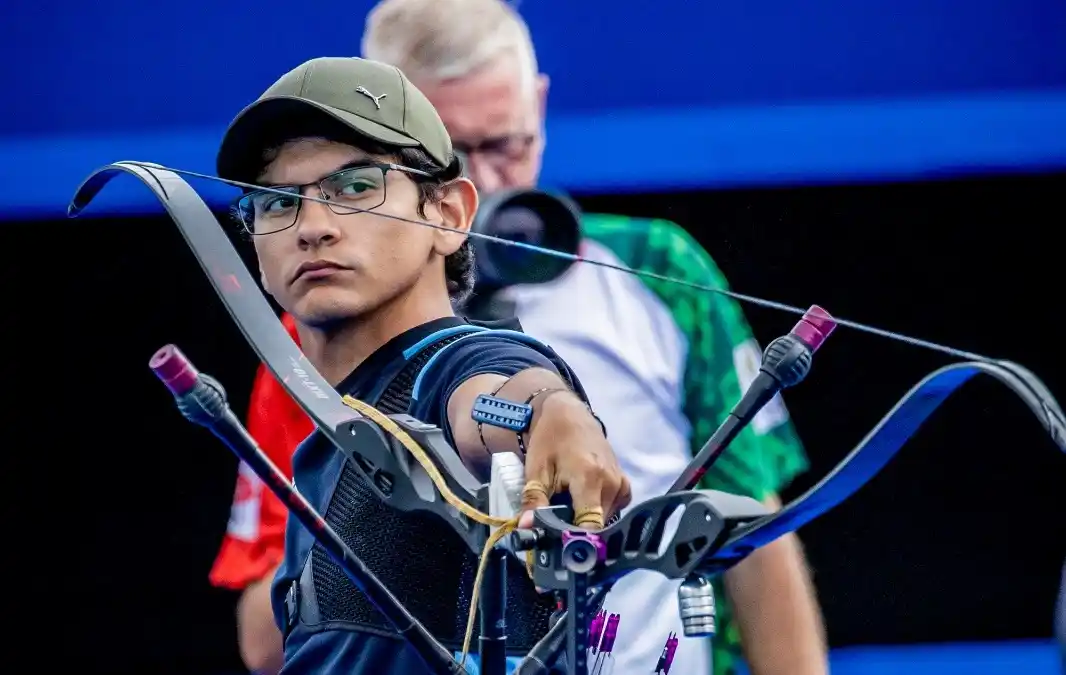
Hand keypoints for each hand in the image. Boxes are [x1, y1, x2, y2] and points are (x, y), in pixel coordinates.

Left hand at [517, 391, 630, 530]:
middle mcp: (612, 483)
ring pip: (605, 520)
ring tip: (567, 510)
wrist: (570, 415)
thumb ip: (534, 500)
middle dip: (576, 532)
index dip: (574, 541)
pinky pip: (613, 510)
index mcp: (590, 478)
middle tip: (556, 528)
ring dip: (586, 521)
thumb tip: (527, 527)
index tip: (559, 548)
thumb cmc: (551, 440)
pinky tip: (583, 502)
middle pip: (597, 525)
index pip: (590, 526)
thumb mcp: (536, 470)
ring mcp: (621, 483)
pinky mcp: (624, 484)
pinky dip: (598, 512)